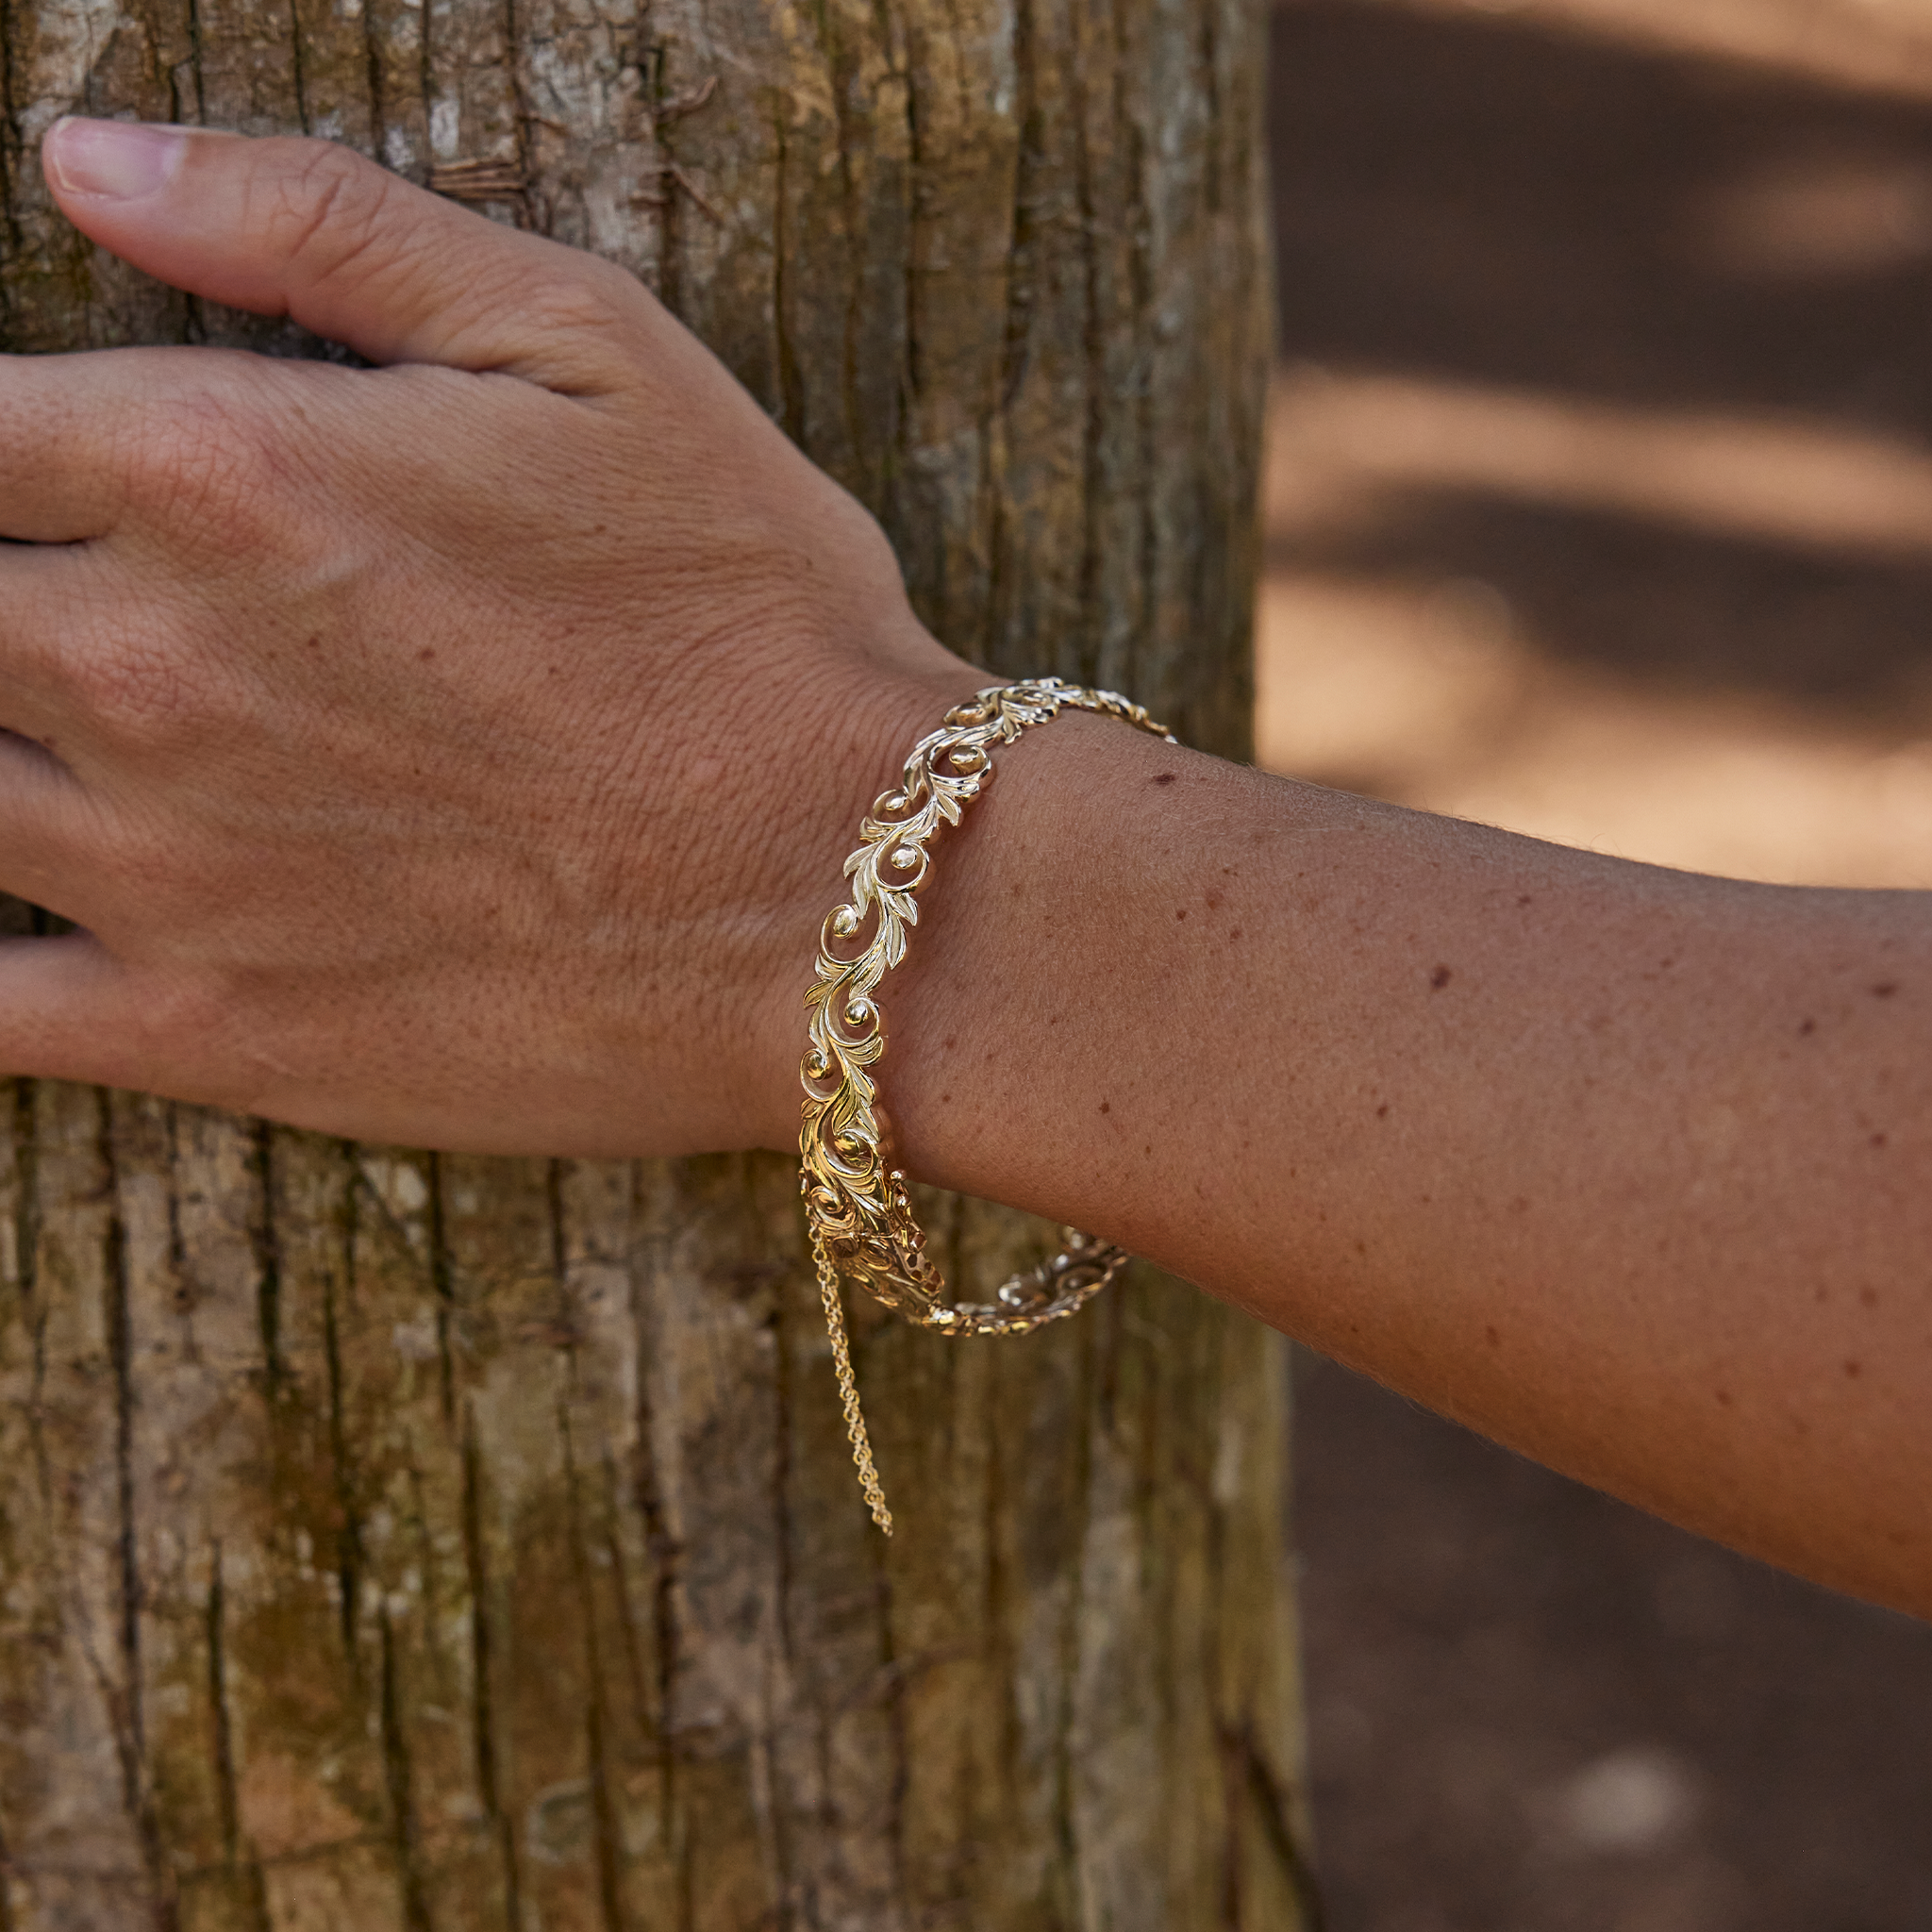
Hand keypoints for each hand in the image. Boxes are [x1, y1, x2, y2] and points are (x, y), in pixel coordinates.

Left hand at [0, 119, 979, 1156]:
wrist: (852, 894)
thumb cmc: (750, 619)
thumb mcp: (592, 347)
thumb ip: (323, 225)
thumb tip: (88, 163)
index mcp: (221, 469)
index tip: (37, 472)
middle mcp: (147, 666)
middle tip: (84, 608)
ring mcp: (161, 869)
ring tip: (77, 733)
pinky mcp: (209, 1030)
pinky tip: (28, 913)